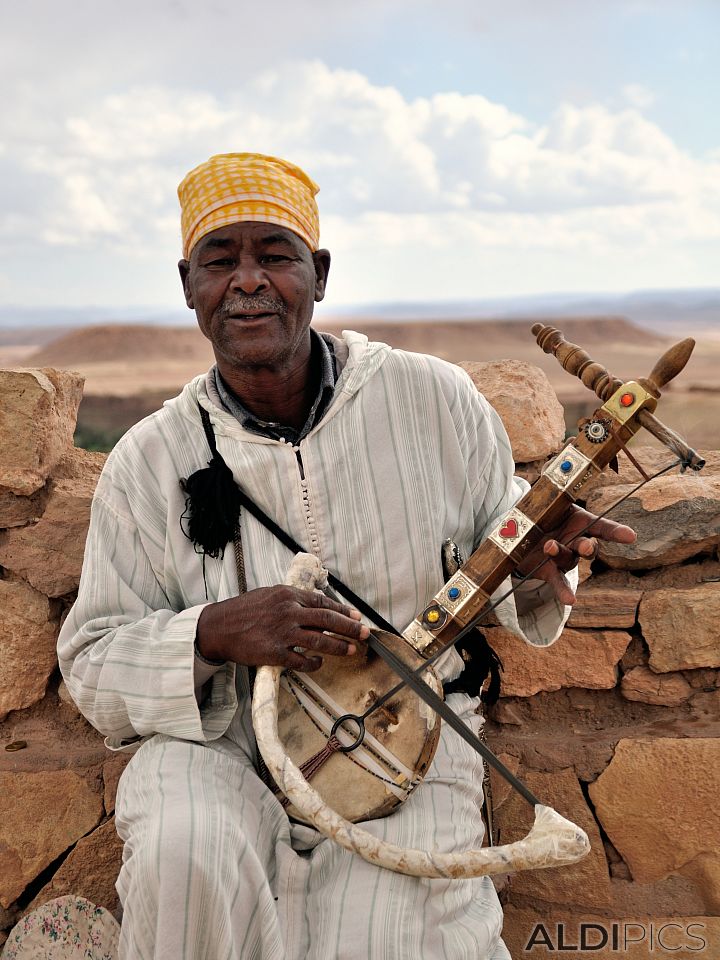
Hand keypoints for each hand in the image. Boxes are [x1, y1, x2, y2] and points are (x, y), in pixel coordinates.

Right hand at [196, 586, 369, 671]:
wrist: (218, 627)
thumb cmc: (243, 610)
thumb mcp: (269, 595)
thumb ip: (292, 599)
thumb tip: (316, 604)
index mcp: (287, 595)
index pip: (322, 602)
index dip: (342, 610)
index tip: (356, 616)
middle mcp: (288, 612)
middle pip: (327, 620)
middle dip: (350, 627)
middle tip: (365, 633)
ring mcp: (282, 633)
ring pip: (319, 641)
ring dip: (339, 646)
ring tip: (352, 649)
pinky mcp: (274, 653)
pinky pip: (301, 661)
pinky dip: (314, 663)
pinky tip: (320, 664)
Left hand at [515, 506, 635, 605]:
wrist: (522, 534)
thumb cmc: (543, 514)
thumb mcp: (550, 503)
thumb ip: (555, 497)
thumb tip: (560, 477)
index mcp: (581, 522)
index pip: (603, 528)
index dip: (616, 532)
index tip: (631, 536)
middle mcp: (577, 542)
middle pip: (588, 547)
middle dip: (587, 547)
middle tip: (585, 545)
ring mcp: (565, 558)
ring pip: (569, 560)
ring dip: (561, 554)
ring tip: (550, 547)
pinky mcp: (550, 571)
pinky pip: (559, 582)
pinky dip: (564, 591)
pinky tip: (570, 600)